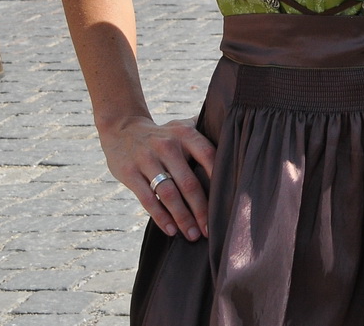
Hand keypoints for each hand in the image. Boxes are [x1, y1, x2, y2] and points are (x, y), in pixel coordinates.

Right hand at [101, 115, 216, 240]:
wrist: (123, 129)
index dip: (219, 181)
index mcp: (186, 134)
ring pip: (168, 194)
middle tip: (210, 231)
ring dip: (182, 218)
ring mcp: (147, 159)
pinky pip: (148, 199)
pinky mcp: (130, 173)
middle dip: (201, 210)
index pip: (208, 157)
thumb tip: (240, 147)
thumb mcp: (183, 127)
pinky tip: (171, 230)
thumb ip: (206, 135)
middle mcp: (167, 145)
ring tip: (192, 235)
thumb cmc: (164, 135)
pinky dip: (161, 217)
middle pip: (189, 182)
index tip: (228, 203)